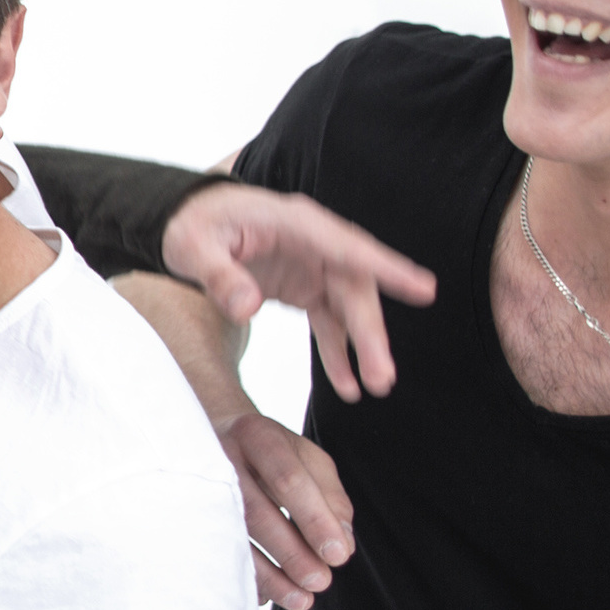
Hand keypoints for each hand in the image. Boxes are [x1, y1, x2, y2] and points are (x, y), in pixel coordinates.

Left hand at [163, 182, 435, 402]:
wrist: (185, 222)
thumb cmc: (192, 224)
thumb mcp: (192, 246)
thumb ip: (220, 276)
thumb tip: (247, 307)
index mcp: (294, 223)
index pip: (347, 246)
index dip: (386, 268)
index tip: (424, 289)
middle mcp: (313, 243)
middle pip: (353, 287)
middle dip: (370, 332)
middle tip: (383, 376)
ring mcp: (312, 265)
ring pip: (348, 308)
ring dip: (362, 347)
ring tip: (375, 388)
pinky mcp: (304, 286)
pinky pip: (329, 321)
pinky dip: (338, 352)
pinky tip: (348, 386)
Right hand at [216, 405, 352, 609]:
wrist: (212, 435)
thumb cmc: (270, 451)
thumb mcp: (308, 459)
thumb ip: (331, 497)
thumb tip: (342, 545)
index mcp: (257, 436)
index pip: (288, 479)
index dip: (314, 519)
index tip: (337, 556)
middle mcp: (220, 457)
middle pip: (255, 510)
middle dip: (291, 552)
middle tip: (320, 582)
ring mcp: (196, 485)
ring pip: (229, 535)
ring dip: (267, 574)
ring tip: (300, 598)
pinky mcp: (184, 510)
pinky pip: (211, 549)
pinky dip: (242, 575)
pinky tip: (268, 594)